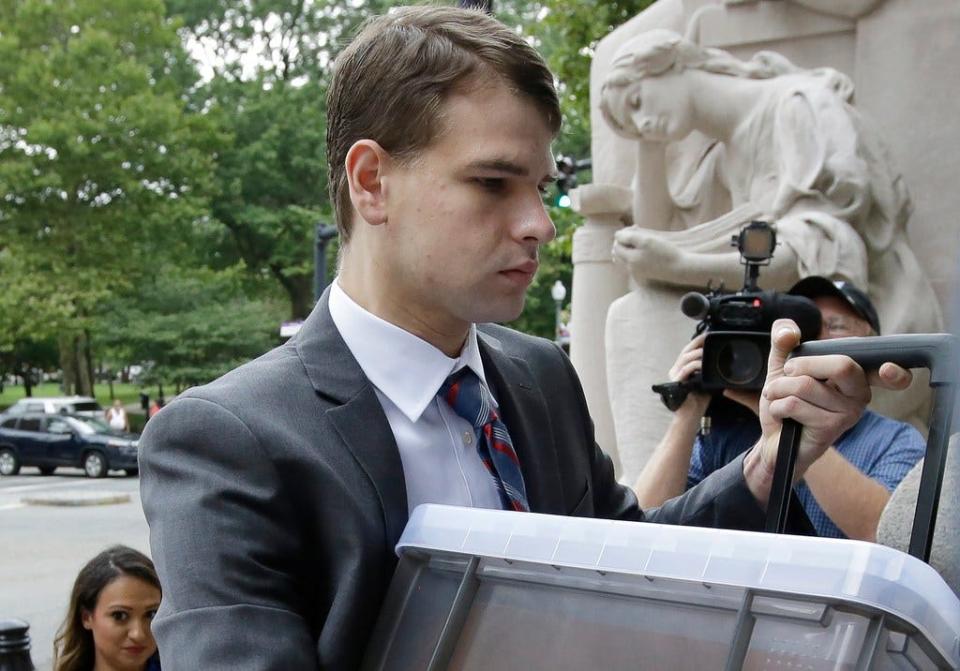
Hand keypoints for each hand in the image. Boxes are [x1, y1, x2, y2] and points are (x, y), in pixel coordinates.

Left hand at [612, 227, 682, 281]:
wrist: (681, 269)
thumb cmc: (665, 253)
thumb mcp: (646, 240)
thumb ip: (629, 237)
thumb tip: (616, 235)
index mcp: (630, 260)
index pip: (616, 245)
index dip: (623, 235)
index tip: (635, 227)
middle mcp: (631, 268)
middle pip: (618, 253)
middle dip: (624, 242)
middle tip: (637, 232)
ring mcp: (637, 273)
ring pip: (625, 259)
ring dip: (629, 248)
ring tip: (641, 240)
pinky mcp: (645, 275)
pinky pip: (633, 264)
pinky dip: (635, 255)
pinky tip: (646, 250)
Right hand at [669, 334, 709, 416]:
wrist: (690, 415)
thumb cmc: (698, 400)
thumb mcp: (704, 381)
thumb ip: (706, 371)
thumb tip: (717, 361)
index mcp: (681, 368)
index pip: (688, 351)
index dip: (697, 342)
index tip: (707, 335)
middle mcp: (675, 370)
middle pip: (685, 351)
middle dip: (697, 342)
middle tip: (707, 337)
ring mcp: (674, 376)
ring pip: (685, 358)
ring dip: (697, 353)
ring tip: (707, 350)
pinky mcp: (676, 382)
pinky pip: (686, 370)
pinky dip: (695, 365)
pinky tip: (703, 364)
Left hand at [744, 319, 910, 501]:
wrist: (773, 440)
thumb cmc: (786, 403)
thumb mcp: (782, 367)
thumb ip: (783, 342)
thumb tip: (787, 332)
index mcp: (854, 377)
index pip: (886, 372)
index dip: (894, 371)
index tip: (888, 369)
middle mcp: (858, 394)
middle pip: (842, 365)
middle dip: (800, 364)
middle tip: (787, 374)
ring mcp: (847, 413)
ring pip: (805, 384)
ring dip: (778, 388)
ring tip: (779, 397)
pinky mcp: (830, 429)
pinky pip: (794, 404)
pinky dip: (776, 406)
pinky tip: (782, 415)